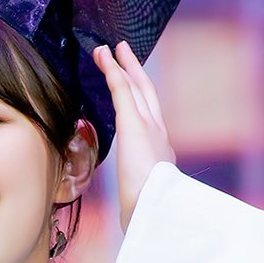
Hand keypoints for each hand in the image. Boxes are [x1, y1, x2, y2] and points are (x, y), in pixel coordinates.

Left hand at [93, 41, 175, 231]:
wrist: (156, 210)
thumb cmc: (148, 212)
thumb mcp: (142, 200)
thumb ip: (139, 196)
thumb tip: (131, 213)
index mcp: (161, 151)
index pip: (150, 118)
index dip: (141, 99)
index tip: (132, 86)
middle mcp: (158, 133)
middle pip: (147, 93)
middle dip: (135, 71)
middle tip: (123, 52)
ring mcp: (148, 125)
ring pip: (134, 86)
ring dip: (121, 65)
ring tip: (107, 49)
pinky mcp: (134, 123)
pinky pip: (121, 89)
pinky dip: (112, 72)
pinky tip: (103, 58)